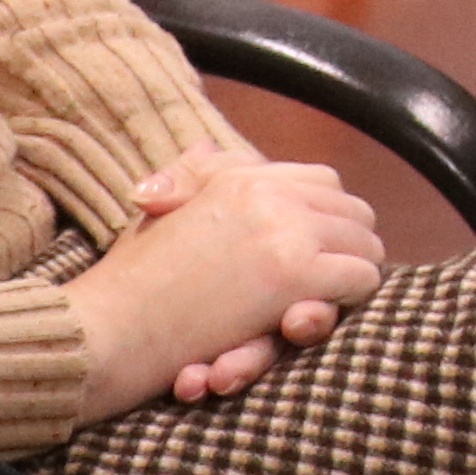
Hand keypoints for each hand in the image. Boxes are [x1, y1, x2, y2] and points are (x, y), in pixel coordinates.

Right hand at [65, 145, 382, 415]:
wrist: (109, 329)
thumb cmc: (128, 281)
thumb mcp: (157, 216)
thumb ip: (187, 179)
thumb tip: (205, 145)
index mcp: (239, 176)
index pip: (322, 181)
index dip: (326, 216)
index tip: (314, 247)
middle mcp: (268, 192)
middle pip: (354, 211)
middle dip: (348, 246)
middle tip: (332, 279)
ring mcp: (285, 230)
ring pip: (366, 244)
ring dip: (351, 276)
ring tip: (325, 298)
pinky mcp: (295, 273)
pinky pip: (361, 278)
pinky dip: (347, 300)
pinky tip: (315, 313)